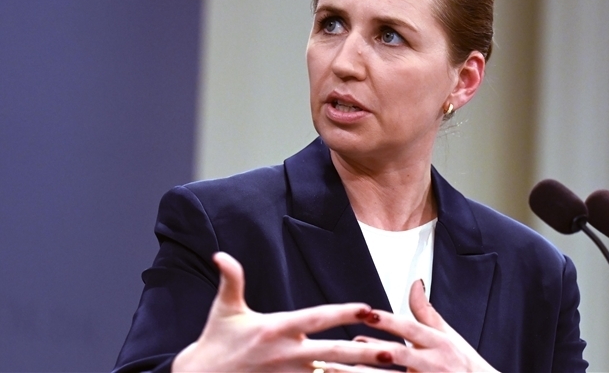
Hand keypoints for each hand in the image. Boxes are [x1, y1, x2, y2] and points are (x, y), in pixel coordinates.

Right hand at [172, 252, 391, 371]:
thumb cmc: (215, 342)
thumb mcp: (224, 309)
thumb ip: (232, 280)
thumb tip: (221, 254)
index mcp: (276, 328)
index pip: (317, 318)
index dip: (344, 312)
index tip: (368, 308)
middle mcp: (286, 354)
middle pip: (333, 353)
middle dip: (365, 353)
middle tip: (394, 351)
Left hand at [354, 281, 497, 371]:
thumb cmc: (463, 364)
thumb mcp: (448, 335)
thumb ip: (426, 311)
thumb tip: (415, 283)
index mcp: (440, 343)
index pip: (410, 328)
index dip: (388, 321)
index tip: (366, 314)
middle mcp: (435, 363)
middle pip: (399, 354)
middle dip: (373, 349)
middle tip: (348, 344)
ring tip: (341, 369)